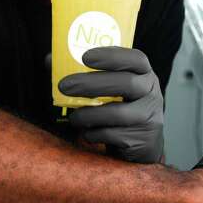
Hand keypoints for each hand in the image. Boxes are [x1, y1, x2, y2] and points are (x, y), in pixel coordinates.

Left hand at [58, 47, 163, 163]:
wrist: (141, 145)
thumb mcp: (108, 89)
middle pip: (126, 83)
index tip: (85, 57)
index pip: (136, 59)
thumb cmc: (119, 109)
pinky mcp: (143, 140)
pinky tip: (88, 133)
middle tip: (64, 86)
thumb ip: (83, 72)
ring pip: (119, 113)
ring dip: (90, 114)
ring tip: (74, 118)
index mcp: (144, 75)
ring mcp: (149, 118)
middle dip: (92, 84)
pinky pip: (114, 135)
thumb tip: (50, 61)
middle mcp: (152, 93)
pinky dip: (95, 134)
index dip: (112, 56)